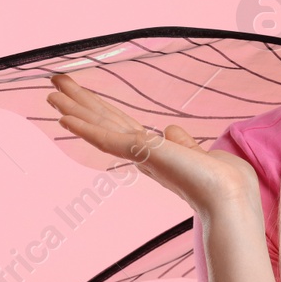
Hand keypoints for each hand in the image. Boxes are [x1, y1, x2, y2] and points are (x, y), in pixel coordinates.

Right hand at [45, 72, 260, 218]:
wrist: (229, 197)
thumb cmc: (221, 182)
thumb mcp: (200, 154)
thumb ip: (181, 143)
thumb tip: (170, 130)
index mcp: (153, 152)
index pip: (119, 125)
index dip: (99, 109)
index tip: (79, 94)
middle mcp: (141, 154)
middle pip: (104, 121)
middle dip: (80, 102)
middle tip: (54, 84)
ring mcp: (138, 154)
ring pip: (99, 127)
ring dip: (74, 109)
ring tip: (50, 94)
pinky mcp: (140, 154)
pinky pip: (106, 139)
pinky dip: (85, 128)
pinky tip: (65, 117)